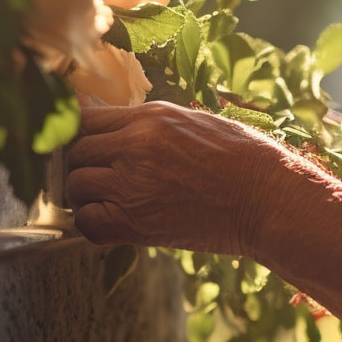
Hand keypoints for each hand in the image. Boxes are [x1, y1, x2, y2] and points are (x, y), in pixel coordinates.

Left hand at [66, 99, 288, 253]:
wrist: (265, 197)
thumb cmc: (241, 157)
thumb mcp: (192, 121)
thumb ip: (150, 123)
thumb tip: (117, 124)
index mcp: (150, 118)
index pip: (87, 118)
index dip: (83, 132)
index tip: (89, 143)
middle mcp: (135, 147)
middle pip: (76, 152)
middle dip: (84, 163)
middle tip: (101, 174)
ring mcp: (132, 185)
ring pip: (76, 185)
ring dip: (86, 193)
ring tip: (108, 198)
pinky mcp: (137, 224)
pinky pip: (88, 222)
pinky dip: (92, 223)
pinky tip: (111, 220)